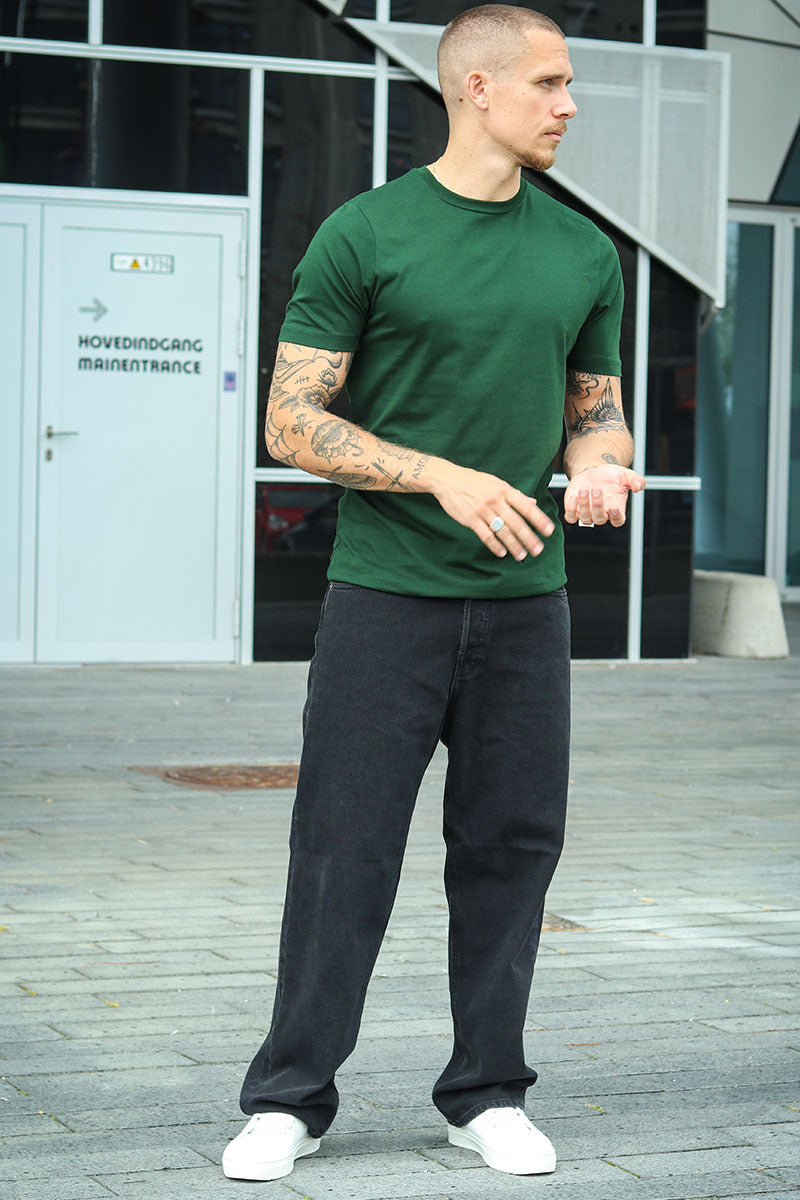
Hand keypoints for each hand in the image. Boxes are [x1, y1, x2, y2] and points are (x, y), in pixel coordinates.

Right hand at [428, 460, 554, 559]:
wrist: (448, 480)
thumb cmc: (473, 481)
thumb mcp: (496, 483)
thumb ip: (515, 495)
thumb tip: (533, 503)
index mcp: (504, 490)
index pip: (526, 507)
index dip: (539, 520)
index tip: (549, 531)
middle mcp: (495, 500)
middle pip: (516, 522)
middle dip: (529, 538)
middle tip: (538, 550)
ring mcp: (482, 510)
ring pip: (502, 531)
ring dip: (514, 545)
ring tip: (522, 555)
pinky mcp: (470, 519)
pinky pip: (485, 535)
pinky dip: (494, 545)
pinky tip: (502, 553)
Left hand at [563, 465, 644, 526]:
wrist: (593, 472)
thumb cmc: (610, 476)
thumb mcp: (625, 475)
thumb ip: (636, 480)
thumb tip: (639, 486)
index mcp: (616, 509)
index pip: (618, 520)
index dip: (616, 517)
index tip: (614, 508)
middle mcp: (601, 514)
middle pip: (599, 519)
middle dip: (597, 505)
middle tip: (597, 489)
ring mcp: (587, 514)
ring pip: (585, 518)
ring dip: (584, 505)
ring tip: (584, 489)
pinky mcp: (574, 510)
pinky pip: (571, 517)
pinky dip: (571, 509)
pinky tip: (573, 497)